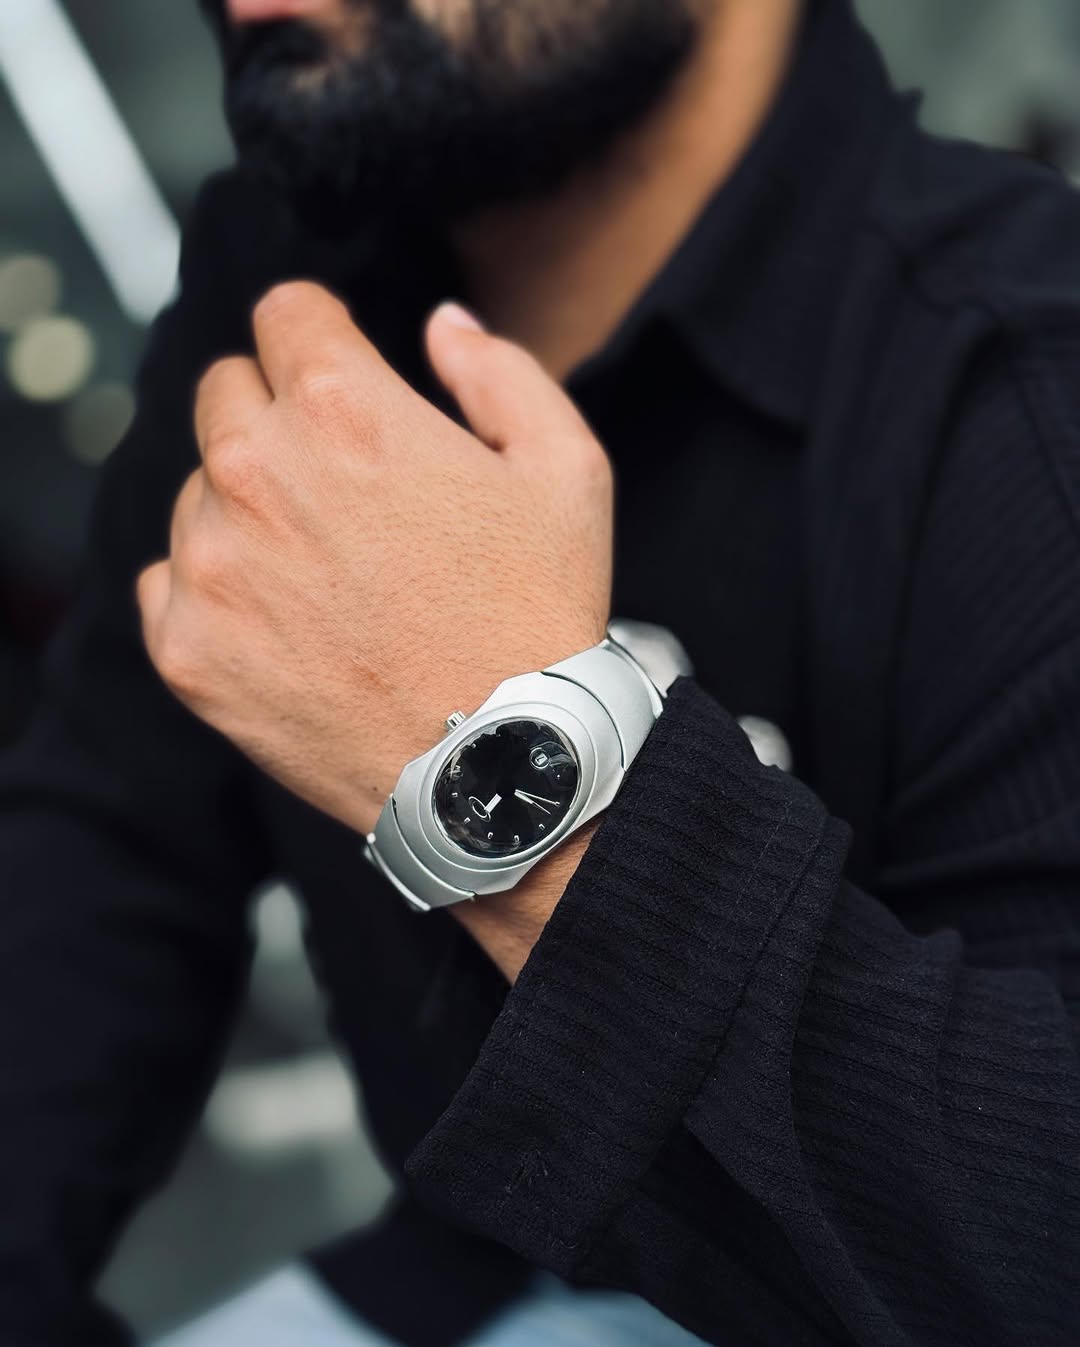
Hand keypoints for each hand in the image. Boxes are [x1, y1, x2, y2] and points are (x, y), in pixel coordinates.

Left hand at [137, 283, 613, 842]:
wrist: (499, 766)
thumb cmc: (538, 619)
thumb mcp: (567, 470)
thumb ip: (498, 371)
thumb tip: (440, 325)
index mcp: (343, 410)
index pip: (284, 311)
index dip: (321, 335)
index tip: (337, 370)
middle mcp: (256, 473)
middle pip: (225, 391)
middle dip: (279, 415)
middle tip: (340, 483)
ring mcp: (211, 565)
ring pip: (198, 490)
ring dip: (247, 509)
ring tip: (327, 572)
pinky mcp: (187, 648)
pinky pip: (169, 580)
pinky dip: (215, 591)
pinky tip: (286, 622)